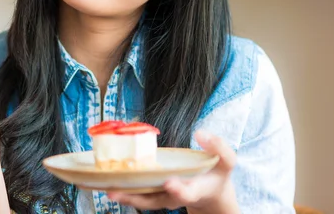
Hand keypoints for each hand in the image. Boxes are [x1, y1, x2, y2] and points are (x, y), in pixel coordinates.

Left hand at [108, 131, 239, 213]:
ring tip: (107, 189)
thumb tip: (201, 132)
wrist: (211, 192)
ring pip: (144, 200)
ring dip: (125, 196)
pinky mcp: (155, 192)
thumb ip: (219, 147)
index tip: (169, 182)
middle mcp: (176, 196)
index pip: (186, 193)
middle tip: (117, 192)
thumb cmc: (217, 174)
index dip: (178, 189)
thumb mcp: (226, 160)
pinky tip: (107, 182)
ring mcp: (164, 197)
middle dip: (137, 198)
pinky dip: (124, 190)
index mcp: (195, 190)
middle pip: (156, 201)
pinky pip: (139, 194)